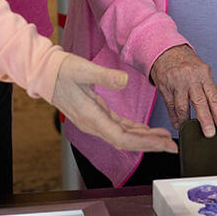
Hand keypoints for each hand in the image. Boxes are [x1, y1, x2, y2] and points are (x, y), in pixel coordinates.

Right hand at [50, 54, 177, 153]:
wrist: (45, 73)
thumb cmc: (62, 71)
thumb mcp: (84, 69)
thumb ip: (106, 76)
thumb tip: (124, 80)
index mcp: (92, 117)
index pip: (122, 138)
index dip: (145, 143)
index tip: (162, 143)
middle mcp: (94, 124)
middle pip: (126, 141)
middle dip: (150, 144)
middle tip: (171, 145)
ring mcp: (94, 121)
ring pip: (123, 136)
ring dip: (144, 138)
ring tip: (164, 138)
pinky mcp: (96, 115)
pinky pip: (118, 127)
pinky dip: (133, 130)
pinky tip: (145, 130)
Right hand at [150, 45, 216, 136]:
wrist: (165, 50)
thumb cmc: (186, 62)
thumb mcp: (201, 70)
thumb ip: (206, 89)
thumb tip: (214, 112)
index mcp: (203, 73)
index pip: (214, 97)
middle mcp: (190, 78)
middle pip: (200, 103)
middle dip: (206, 120)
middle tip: (210, 133)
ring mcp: (176, 83)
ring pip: (183, 108)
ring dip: (187, 122)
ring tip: (190, 130)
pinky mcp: (164, 88)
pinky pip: (171, 107)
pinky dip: (175, 118)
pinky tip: (179, 124)